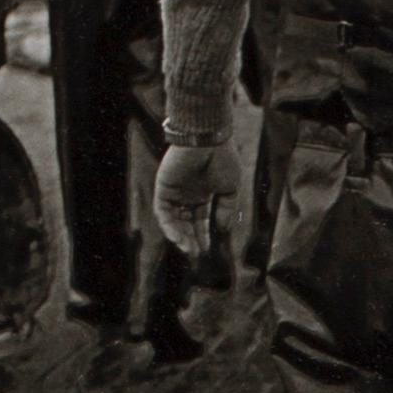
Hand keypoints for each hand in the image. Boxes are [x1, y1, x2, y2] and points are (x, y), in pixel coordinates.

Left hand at [152, 140, 236, 258]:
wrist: (208, 137)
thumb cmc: (222, 158)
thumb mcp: (230, 188)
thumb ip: (225, 209)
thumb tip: (222, 230)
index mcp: (202, 193)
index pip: (199, 219)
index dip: (203, 235)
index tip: (207, 250)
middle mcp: (186, 193)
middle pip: (185, 222)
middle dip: (191, 239)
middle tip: (197, 255)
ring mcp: (174, 191)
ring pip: (173, 220)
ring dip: (180, 236)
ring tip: (189, 250)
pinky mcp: (163, 187)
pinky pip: (163, 212)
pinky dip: (169, 226)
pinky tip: (178, 239)